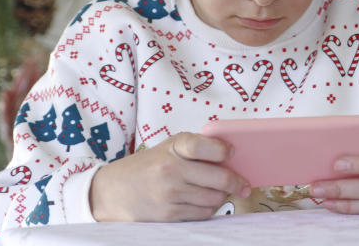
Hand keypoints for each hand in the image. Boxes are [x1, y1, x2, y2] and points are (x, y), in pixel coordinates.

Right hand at [89, 132, 249, 221]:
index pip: (204, 145)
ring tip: (222, 193)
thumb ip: (197, 148)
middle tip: (245, 184)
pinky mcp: (168, 214)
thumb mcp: (170, 147)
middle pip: (219, 178)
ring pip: (214, 199)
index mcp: (174, 146)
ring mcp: (169, 193)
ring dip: (223, 197)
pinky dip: (210, 209)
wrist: (113, 190)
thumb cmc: (150, 165)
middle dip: (237, 182)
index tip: (233, 152)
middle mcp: (171, 168)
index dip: (223, 149)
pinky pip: (202, 213)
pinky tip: (208, 202)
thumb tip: (233, 157)